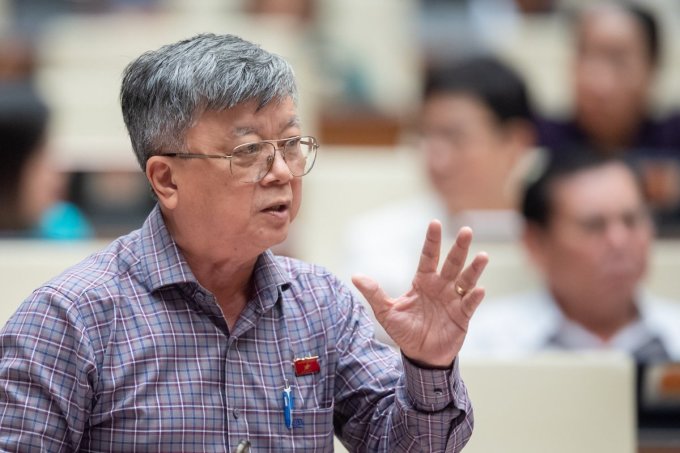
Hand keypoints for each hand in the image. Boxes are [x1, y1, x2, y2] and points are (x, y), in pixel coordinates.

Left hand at [352, 220, 487, 367]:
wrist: (420, 356)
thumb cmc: (404, 331)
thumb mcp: (386, 312)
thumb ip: (374, 293)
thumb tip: (355, 276)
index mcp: (423, 281)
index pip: (428, 256)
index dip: (432, 241)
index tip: (434, 223)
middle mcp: (441, 286)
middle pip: (452, 263)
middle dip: (459, 247)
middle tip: (466, 230)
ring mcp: (453, 300)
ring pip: (466, 280)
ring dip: (474, 269)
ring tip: (482, 256)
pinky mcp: (462, 316)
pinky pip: (469, 304)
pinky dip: (475, 297)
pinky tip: (480, 289)